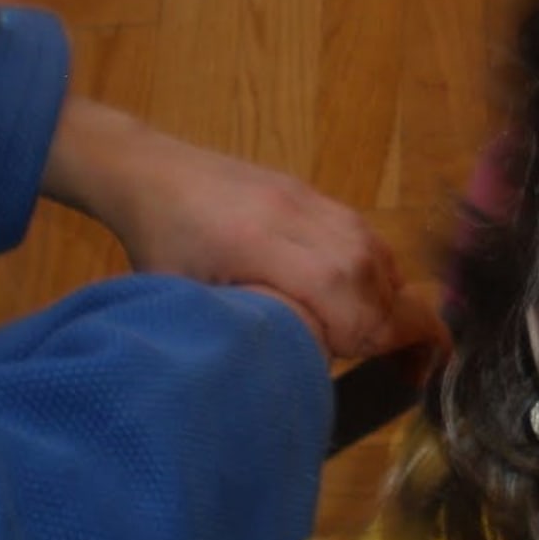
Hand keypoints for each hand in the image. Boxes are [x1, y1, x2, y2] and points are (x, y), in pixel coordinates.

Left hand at [42, 99, 433, 361]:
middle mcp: (294, 214)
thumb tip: (299, 367)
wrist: (153, 171)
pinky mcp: (315, 195)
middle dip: (384, 323)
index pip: (339, 288)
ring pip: (377, 252)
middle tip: (382, 361)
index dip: (362, 333)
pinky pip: (367, 235)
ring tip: (372, 334)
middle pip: (369, 272)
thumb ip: (244, 327)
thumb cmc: (157, 245)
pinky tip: (363, 298)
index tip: (360, 363)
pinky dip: (377, 273)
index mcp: (254, 242)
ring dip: (385, 299)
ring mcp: (310, 199)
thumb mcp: (187, 300)